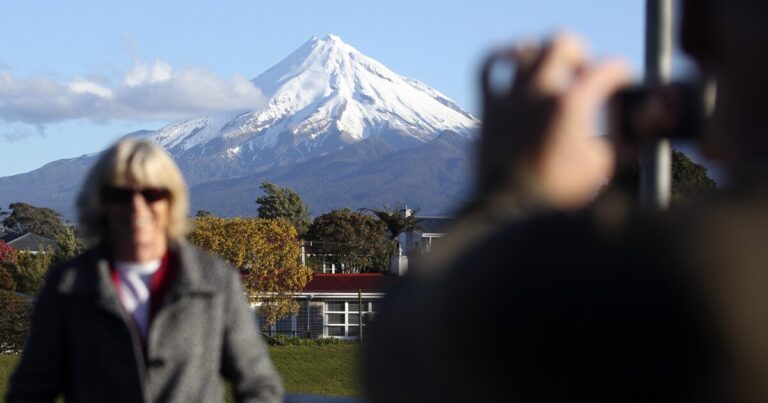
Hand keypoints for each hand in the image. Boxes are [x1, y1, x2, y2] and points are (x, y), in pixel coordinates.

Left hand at [478, 33, 630, 208]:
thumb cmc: (557, 195)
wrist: (511, 213)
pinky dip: (499, 57)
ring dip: (542, 55)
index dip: (621, 73)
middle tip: (582, 72)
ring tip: (549, 70)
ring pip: (525, 51)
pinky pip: (487, 66)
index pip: (607, 68)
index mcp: (571, 104)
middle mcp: (539, 92)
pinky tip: (510, 61)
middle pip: (562, 44)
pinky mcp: (489, 108)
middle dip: (579, 54)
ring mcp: (511, 98)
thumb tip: (635, 126)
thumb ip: (620, 139)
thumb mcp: (600, 166)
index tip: (620, 83)